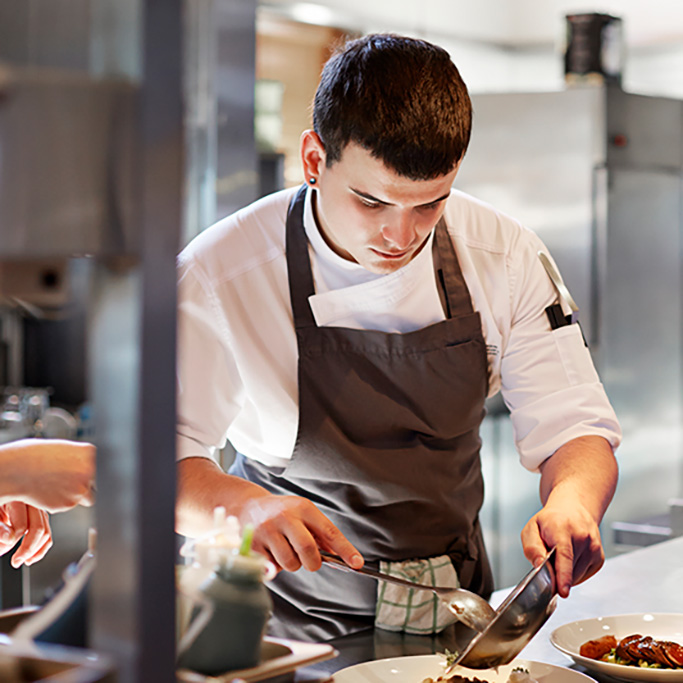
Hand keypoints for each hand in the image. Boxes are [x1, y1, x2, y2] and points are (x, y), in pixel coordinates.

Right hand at [0, 439, 94, 512]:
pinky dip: (63, 500)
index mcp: (90, 453)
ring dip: (77, 494)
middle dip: (90, 484)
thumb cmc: (35, 456)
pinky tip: (50, 490)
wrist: (15, 469)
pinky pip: (70, 504)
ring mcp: (80, 488)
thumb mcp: (65, 448)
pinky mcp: (68, 503)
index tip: (96, 474)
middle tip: (74, 480)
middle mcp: (89, 471)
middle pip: (99, 483)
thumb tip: (95, 464)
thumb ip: (82, 458)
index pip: (105, 466)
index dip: (98, 472)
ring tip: (58, 483)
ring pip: (87, 497)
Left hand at [0, 502, 52, 567]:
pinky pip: (47, 534)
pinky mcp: (41, 516)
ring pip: (46, 532)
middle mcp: (33, 503)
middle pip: (39, 528)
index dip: (11, 542)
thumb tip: (9, 539)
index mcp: (18, 500)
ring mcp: (39, 509)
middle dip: (28, 548)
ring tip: (23, 560)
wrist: (0, 501)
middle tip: (16, 561)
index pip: (22, 526)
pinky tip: (31, 556)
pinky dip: (41, 548)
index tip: (1, 550)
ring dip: (36, 551)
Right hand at [239, 493, 363, 572]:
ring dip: (293, 564)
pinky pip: (273, 567)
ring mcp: (268, 530)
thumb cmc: (281, 512)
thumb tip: (342, 555)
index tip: (357, 563)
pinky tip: (271, 551)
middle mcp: (285, 517)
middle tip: (311, 561)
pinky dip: (276, 566)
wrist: (247, 506)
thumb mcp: (303, 514)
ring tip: (286, 551)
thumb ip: (321, 533)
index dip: (345, 549)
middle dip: (313, 563)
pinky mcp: (253, 544)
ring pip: (290, 563)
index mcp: (303, 508)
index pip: (329, 531)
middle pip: (308, 550)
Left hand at [521, 495, 603, 598]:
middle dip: (555, 574)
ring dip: (564, 574)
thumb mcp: (532, 528)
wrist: (573, 510)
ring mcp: (594, 548)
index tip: (563, 591)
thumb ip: (532, 548)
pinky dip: (573, 574)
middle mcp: (582, 537)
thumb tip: (538, 565)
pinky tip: (569, 560)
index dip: (563, 575)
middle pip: (568, 570)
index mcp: (563, 528)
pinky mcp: (599, 558)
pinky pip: (583, 576)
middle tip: (548, 559)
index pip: (565, 555)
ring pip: (576, 576)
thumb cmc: (551, 521)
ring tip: (559, 555)